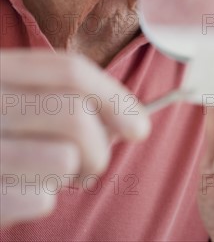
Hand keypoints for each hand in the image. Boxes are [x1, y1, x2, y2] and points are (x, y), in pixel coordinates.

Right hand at [0, 49, 150, 226]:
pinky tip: (21, 194)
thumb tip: (130, 120)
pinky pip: (39, 200)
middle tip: (92, 166)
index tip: (138, 125)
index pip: (69, 70)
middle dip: (99, 147)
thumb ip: (61, 98)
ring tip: (47, 176)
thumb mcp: (16, 100)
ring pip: (62, 159)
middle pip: (73, 114)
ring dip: (67, 175)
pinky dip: (42, 201)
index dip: (113, 95)